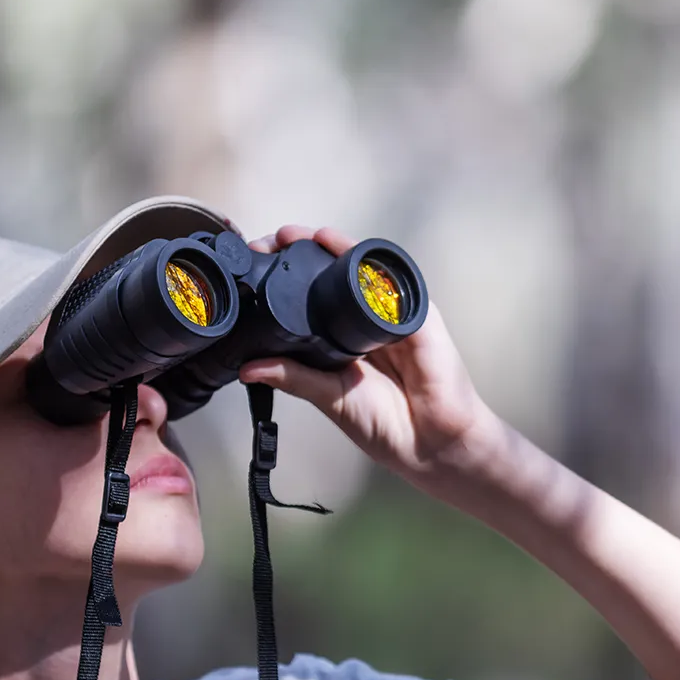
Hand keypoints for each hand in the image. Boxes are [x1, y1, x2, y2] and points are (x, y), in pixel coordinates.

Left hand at [238, 226, 506, 495]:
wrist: (430, 443)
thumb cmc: (386, 422)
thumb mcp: (329, 397)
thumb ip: (293, 377)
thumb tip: (249, 367)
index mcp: (343, 336)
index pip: (312, 296)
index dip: (285, 278)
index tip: (257, 265)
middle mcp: (366, 319)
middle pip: (333, 272)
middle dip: (300, 251)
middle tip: (270, 242)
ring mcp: (392, 312)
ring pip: (358, 266)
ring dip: (326, 245)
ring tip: (295, 237)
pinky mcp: (416, 313)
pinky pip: (387, 277)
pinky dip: (360, 257)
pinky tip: (338, 246)